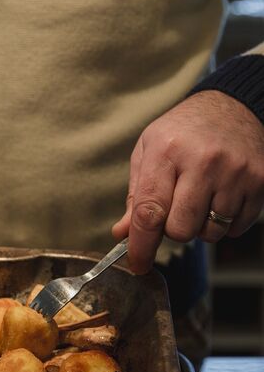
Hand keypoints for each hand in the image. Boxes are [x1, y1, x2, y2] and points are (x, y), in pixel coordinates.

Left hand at [112, 91, 263, 272]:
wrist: (233, 106)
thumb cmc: (183, 132)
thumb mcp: (149, 151)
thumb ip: (136, 195)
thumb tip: (123, 233)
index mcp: (166, 152)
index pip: (149, 212)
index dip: (140, 246)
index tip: (137, 265)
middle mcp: (202, 161)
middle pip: (180, 230)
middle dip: (173, 229)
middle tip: (177, 207)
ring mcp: (234, 172)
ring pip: (210, 233)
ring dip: (200, 227)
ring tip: (201, 199)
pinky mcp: (259, 181)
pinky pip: (236, 228)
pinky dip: (225, 223)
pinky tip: (221, 198)